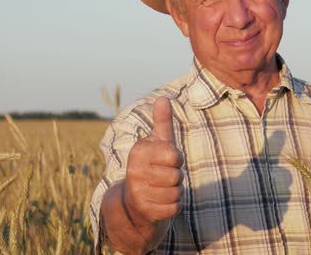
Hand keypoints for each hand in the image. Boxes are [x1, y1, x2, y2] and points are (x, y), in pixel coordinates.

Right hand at [124, 97, 183, 227]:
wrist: (134, 201)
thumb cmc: (152, 166)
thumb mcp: (158, 143)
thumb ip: (162, 122)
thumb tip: (163, 98)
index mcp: (138, 151)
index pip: (174, 155)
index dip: (177, 159)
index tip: (167, 160)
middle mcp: (134, 172)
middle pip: (177, 175)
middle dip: (176, 177)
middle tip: (165, 176)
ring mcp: (138, 193)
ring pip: (177, 192)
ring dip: (176, 192)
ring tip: (162, 188)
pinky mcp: (145, 211)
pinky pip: (175, 208)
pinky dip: (174, 206)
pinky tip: (161, 202)